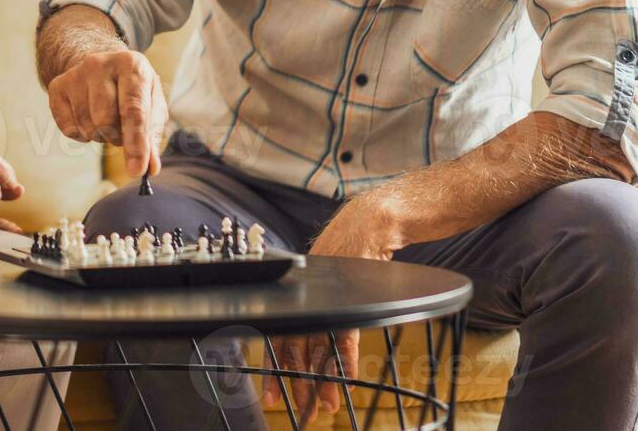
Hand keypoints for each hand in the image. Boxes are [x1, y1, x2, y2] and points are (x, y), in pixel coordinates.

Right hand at [47, 49, 169, 177]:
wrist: (102, 67)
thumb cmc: (133, 90)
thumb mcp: (151, 105)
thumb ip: (152, 136)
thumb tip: (150, 169)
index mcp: (131, 64)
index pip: (133, 110)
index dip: (136, 144)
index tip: (137, 171)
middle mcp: (100, 64)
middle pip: (105, 121)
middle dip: (117, 138)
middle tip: (122, 131)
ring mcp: (76, 74)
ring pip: (88, 127)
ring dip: (101, 136)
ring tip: (107, 121)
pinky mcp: (57, 87)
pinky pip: (69, 129)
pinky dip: (82, 135)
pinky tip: (89, 120)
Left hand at [266, 195, 404, 424]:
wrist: (367, 227)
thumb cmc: (348, 254)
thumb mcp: (327, 283)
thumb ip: (318, 309)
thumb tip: (315, 339)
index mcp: (299, 300)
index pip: (282, 341)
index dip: (275, 369)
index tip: (271, 395)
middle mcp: (308, 303)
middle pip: (299, 352)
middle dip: (299, 384)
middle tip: (300, 412)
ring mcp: (327, 303)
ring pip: (320, 350)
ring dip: (322, 380)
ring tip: (324, 406)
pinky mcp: (349, 302)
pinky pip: (345, 337)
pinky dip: (345, 360)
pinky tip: (344, 381)